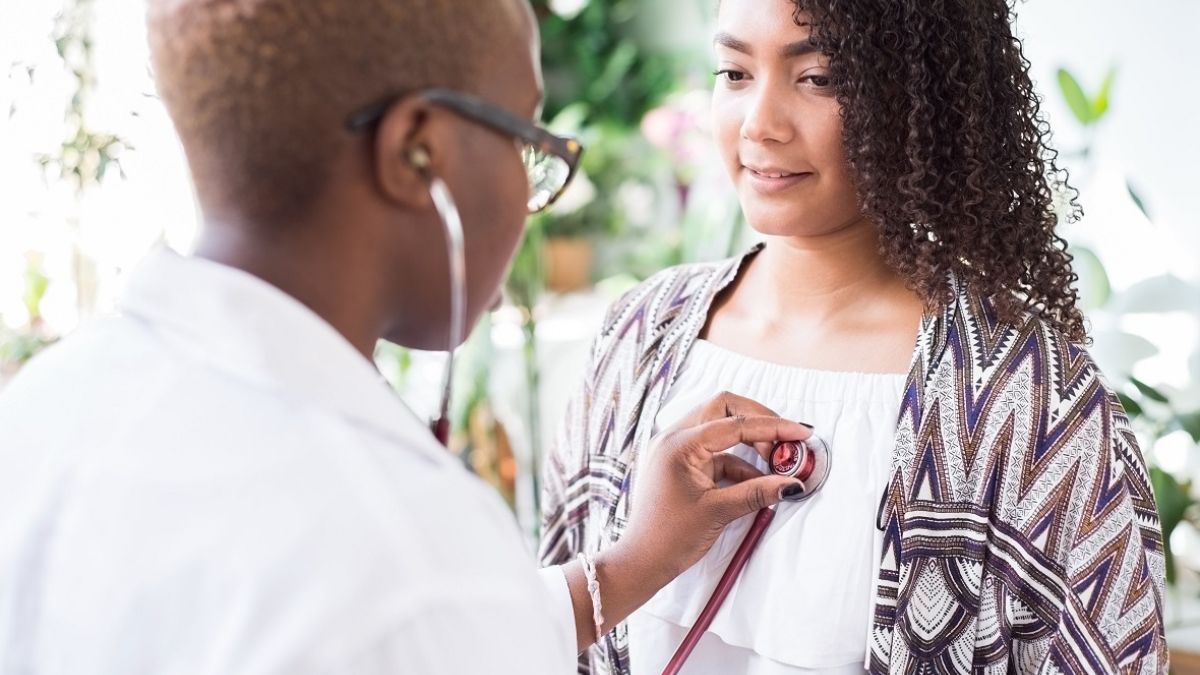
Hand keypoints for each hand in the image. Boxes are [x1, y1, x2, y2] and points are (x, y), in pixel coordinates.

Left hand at [613, 391, 810, 584]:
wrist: (641, 561)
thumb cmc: (667, 538)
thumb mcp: (718, 512)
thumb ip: (757, 492)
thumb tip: (790, 483)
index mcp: (679, 445)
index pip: (735, 423)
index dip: (773, 426)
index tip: (800, 433)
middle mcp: (674, 439)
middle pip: (725, 409)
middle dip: (759, 422)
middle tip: (785, 443)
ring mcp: (676, 449)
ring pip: (720, 428)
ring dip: (749, 443)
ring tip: (775, 464)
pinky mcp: (681, 463)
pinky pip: (715, 451)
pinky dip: (738, 462)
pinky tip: (757, 481)